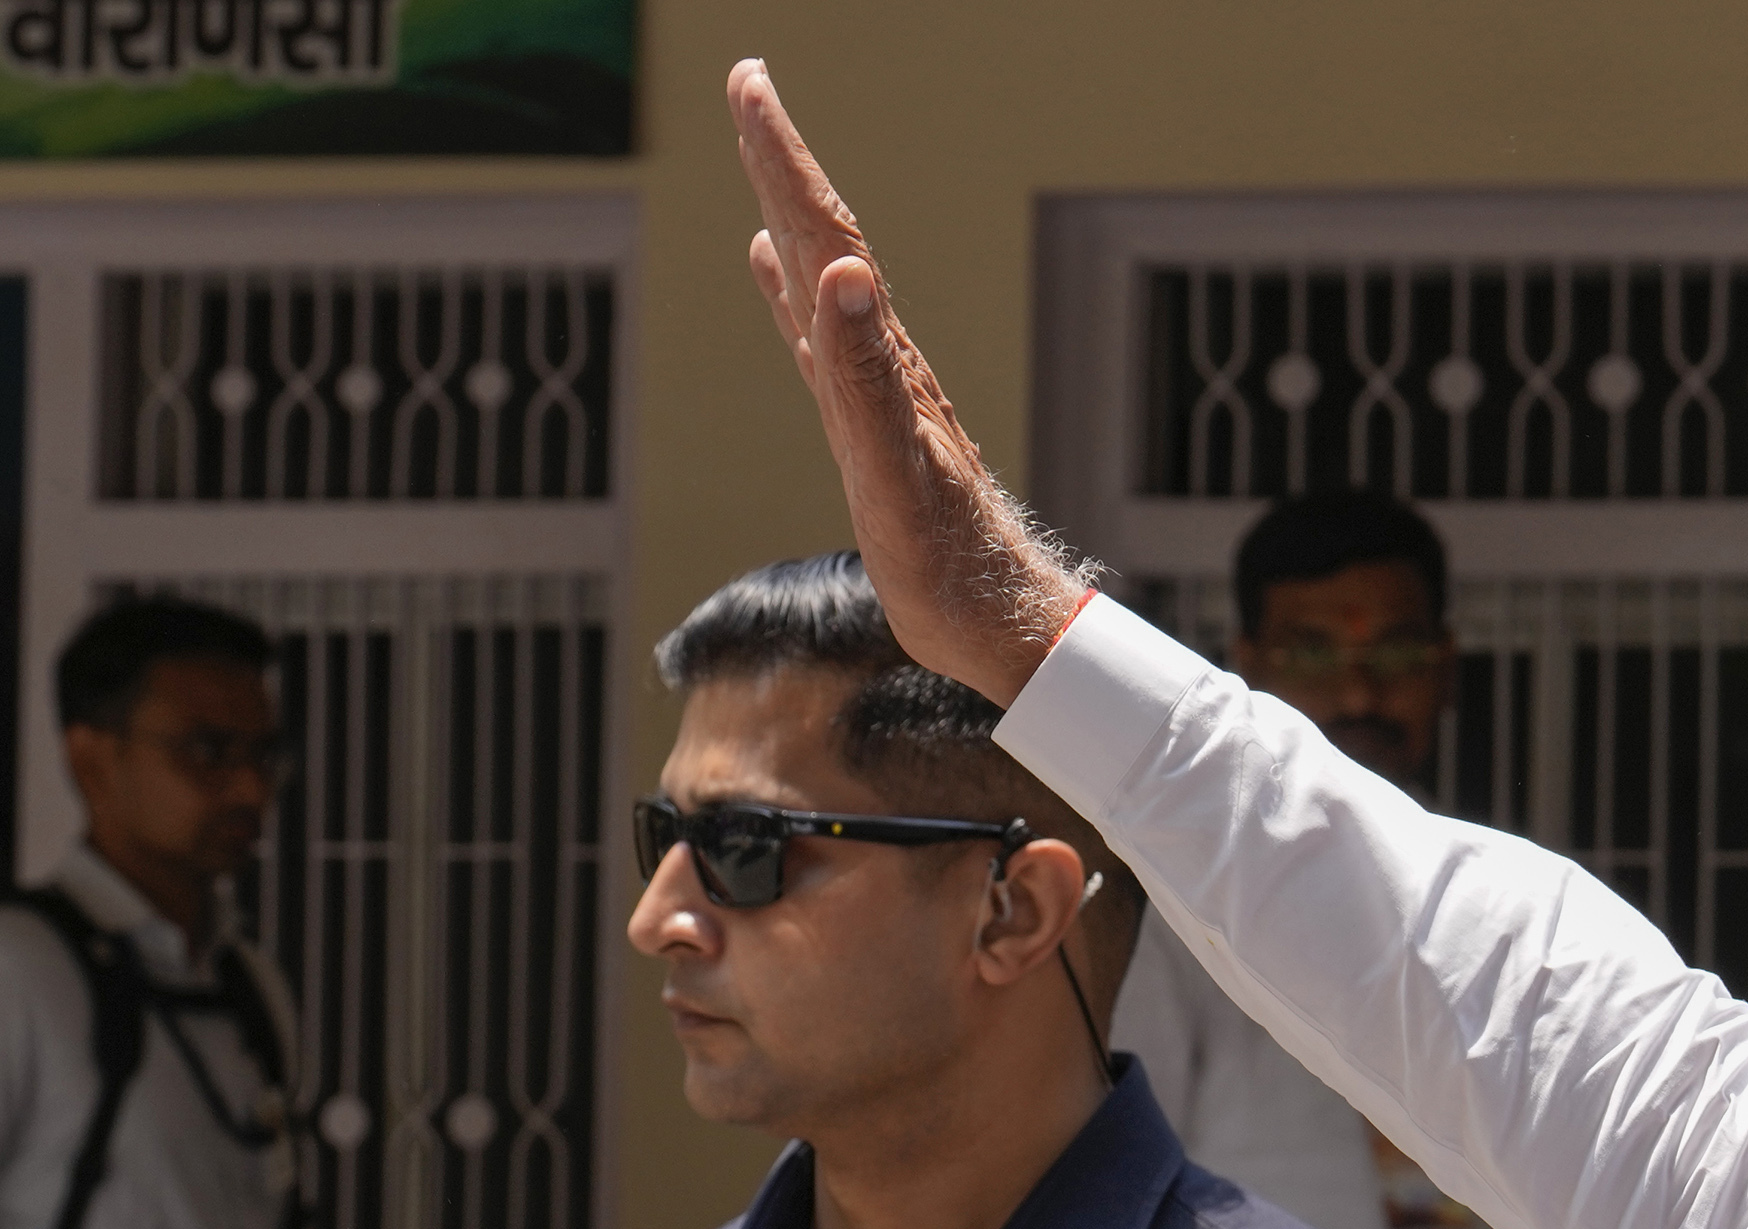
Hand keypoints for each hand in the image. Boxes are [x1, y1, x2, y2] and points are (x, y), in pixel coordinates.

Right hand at [720, 59, 1092, 702]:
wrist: (997, 625)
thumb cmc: (950, 566)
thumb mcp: (897, 473)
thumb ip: (865, 376)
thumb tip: (845, 277)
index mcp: (880, 364)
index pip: (827, 240)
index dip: (785, 163)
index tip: (751, 88)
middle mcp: (879, 364)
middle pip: (825, 240)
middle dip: (783, 161)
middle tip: (748, 84)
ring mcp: (875, 392)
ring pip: (823, 278)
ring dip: (790, 211)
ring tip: (761, 155)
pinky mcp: (871, 428)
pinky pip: (820, 339)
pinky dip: (794, 293)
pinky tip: (776, 269)